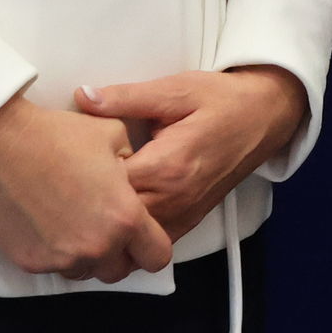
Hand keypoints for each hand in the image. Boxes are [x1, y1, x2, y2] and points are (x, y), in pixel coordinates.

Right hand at [0, 95, 172, 281]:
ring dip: (87, 256)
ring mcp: (62, 259)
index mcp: (124, 217)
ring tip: (76, 223)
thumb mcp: (113, 135)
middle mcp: (97, 247)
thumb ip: (133, 162)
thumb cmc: (56, 135)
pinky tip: (47, 223)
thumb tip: (129, 177)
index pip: (157, 255)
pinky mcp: (30, 262)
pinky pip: (55, 266)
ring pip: (87, 272)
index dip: (152, 244)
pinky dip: (56, 252)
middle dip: (119, 253)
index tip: (142, 233)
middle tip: (105, 226)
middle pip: (120, 270)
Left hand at [75, 66, 311, 237]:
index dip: (81, 177)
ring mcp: (183, 216)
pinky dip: (127, 235)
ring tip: (85, 201)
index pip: (108, 189)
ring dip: (106, 224)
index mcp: (167, 166)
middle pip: (115, 221)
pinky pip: (149, 243)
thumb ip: (126, 97)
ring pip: (130, 240)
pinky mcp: (187, 222)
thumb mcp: (175, 89)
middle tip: (67, 182)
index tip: (69, 160)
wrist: (264, 118)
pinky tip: (112, 214)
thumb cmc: (222, 101)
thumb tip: (83, 97)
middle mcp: (175, 200)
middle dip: (88, 206)